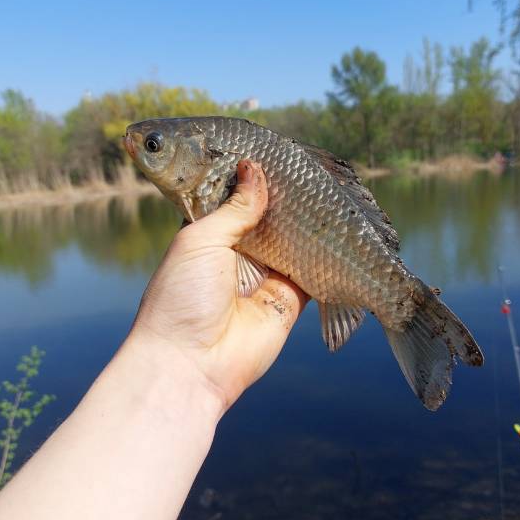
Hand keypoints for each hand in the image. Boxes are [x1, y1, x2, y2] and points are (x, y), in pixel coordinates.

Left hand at [130, 160, 307, 410]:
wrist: (190, 366)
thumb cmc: (181, 298)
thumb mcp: (201, 240)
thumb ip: (234, 207)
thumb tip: (255, 170)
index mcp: (208, 236)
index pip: (234, 199)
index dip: (250, 178)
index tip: (272, 153)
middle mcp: (237, 254)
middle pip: (267, 218)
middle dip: (283, 198)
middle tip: (307, 169)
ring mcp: (264, 276)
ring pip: (292, 240)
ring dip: (306, 222)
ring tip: (326, 190)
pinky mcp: (289, 298)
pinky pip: (312, 270)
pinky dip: (324, 254)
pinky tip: (338, 228)